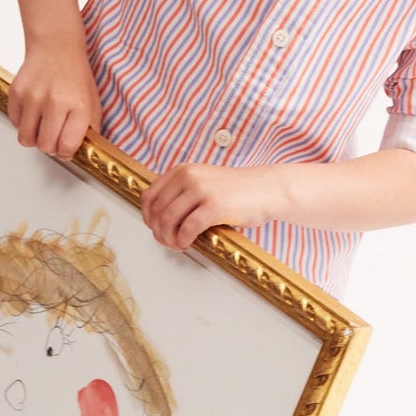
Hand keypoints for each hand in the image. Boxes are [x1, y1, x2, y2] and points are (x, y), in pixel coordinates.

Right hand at [7, 43, 102, 157]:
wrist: (55, 47)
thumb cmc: (76, 77)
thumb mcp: (92, 103)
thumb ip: (89, 129)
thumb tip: (81, 152)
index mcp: (78, 106)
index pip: (67, 146)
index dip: (66, 153)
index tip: (66, 149)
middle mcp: (55, 101)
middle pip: (45, 146)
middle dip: (50, 147)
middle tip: (54, 138)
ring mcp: (32, 96)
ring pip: (26, 139)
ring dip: (34, 138)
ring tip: (42, 127)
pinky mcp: (16, 92)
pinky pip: (15, 123)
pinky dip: (23, 123)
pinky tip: (33, 113)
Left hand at [141, 163, 280, 250]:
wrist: (268, 189)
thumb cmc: (238, 191)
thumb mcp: (204, 182)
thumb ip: (182, 193)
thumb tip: (160, 218)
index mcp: (182, 170)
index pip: (149, 196)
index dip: (148, 218)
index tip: (156, 229)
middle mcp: (188, 176)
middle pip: (156, 211)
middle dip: (158, 232)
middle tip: (168, 243)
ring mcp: (201, 190)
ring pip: (168, 220)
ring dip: (169, 238)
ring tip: (178, 245)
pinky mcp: (214, 206)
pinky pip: (188, 228)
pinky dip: (183, 240)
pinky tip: (188, 244)